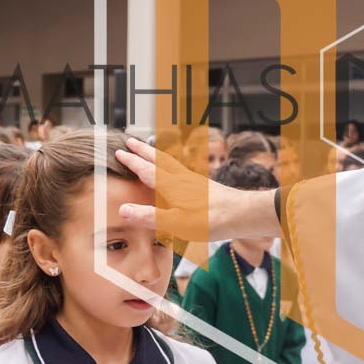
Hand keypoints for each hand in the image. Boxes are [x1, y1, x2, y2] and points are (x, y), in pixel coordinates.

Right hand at [115, 136, 274, 239]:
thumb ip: (150, 217)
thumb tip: (123, 210)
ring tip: (149, 151)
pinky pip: (182, 170)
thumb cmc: (211, 220)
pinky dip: (172, 166)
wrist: (243, 214)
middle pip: (159, 160)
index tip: (120, 152)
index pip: (147, 170)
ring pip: (171, 163)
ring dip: (157, 155)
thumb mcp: (176, 223)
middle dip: (143, 150)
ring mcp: (195, 181)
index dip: (132, 162)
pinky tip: (177, 172)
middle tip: (130, 140)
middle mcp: (183, 179)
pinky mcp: (205, 186)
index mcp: (172, 186)